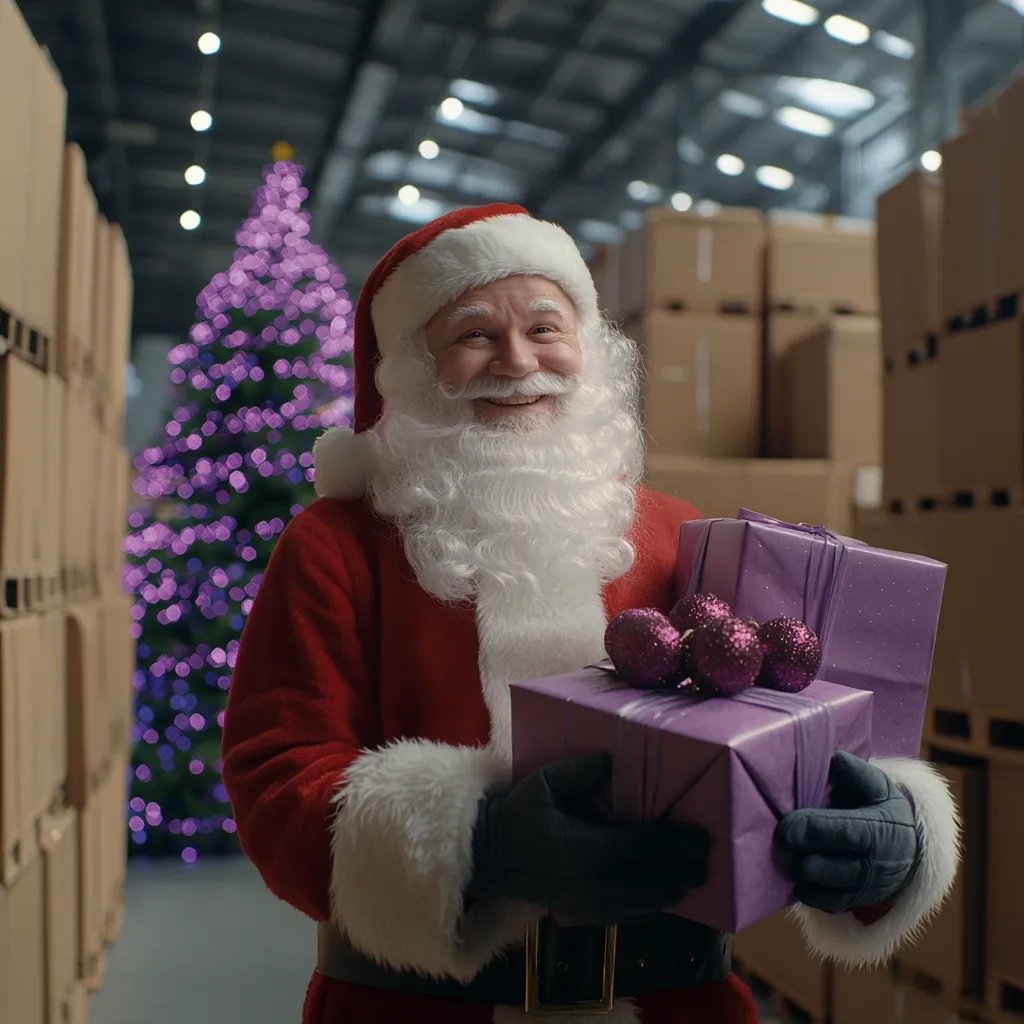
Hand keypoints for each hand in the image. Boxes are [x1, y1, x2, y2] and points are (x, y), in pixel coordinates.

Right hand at [467, 752, 708, 925]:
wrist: (494, 858)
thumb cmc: (520, 815)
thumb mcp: (545, 783)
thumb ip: (580, 771)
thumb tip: (612, 762)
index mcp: (589, 851)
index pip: (648, 847)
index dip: (680, 842)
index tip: (704, 836)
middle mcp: (599, 886)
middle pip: (659, 881)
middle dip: (688, 868)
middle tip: (709, 853)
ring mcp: (596, 908)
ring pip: (652, 904)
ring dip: (676, 886)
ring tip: (696, 869)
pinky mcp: (592, 918)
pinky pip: (636, 915)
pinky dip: (657, 903)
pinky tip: (669, 888)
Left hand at [776, 750, 919, 913]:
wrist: (907, 849)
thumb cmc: (881, 809)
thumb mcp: (879, 787)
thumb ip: (858, 773)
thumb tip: (836, 759)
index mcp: (878, 830)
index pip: (843, 833)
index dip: (811, 830)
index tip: (785, 827)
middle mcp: (874, 865)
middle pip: (827, 868)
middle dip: (800, 856)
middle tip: (781, 842)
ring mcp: (865, 889)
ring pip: (824, 891)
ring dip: (802, 875)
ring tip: (789, 856)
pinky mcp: (855, 903)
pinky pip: (825, 904)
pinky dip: (808, 891)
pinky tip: (797, 875)